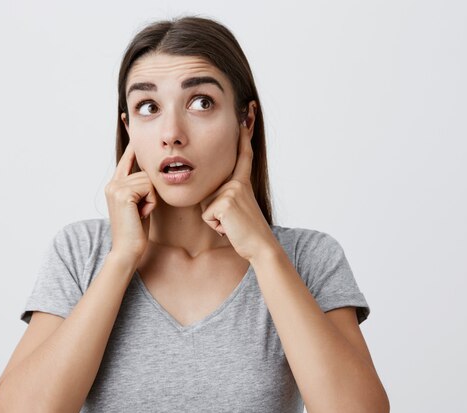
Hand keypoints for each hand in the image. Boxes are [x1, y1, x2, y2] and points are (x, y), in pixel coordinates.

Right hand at [104, 142, 156, 263]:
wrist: (127, 249)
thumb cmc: (136, 229)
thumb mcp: (139, 204)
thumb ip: (140, 188)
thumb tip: (151, 173)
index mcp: (114, 185)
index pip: (126, 162)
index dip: (132, 149)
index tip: (132, 129)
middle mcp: (112, 184)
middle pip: (146, 174)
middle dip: (151, 194)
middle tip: (141, 211)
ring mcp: (116, 188)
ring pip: (149, 181)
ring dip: (151, 199)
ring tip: (140, 213)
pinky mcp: (123, 193)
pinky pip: (149, 189)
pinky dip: (151, 203)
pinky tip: (141, 214)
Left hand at [199, 121, 277, 261]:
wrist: (260, 246)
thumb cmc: (246, 231)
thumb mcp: (235, 208)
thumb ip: (222, 195)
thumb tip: (209, 196)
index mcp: (243, 182)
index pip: (244, 154)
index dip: (244, 134)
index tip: (248, 112)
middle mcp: (239, 183)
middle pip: (212, 189)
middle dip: (218, 210)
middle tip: (235, 216)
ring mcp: (233, 191)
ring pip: (207, 205)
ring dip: (215, 219)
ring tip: (232, 225)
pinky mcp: (225, 203)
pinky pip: (207, 215)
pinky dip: (215, 225)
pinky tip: (229, 228)